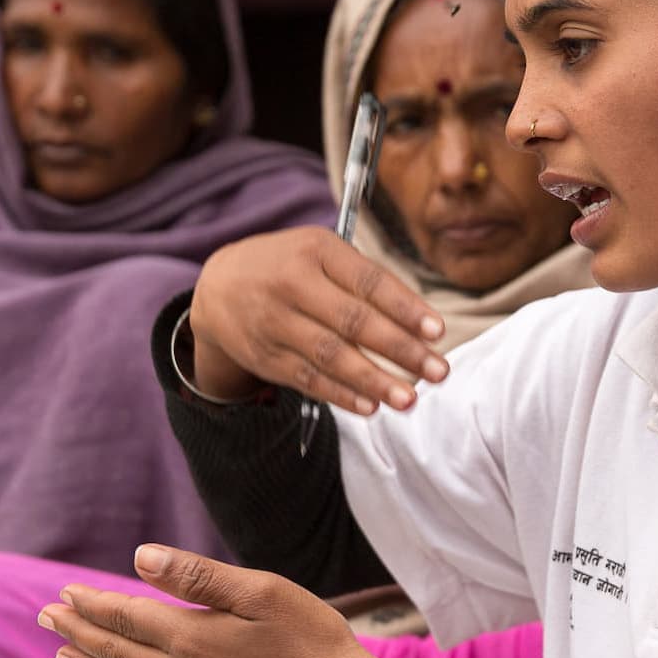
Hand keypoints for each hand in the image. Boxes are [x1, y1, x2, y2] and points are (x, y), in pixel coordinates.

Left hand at [38, 545, 456, 657]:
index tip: (63, 592)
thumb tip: (139, 558)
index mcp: (193, 637)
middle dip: (79, 631)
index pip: (127, 617)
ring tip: (63, 655)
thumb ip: (198, 577)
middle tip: (45, 617)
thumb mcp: (263, 593)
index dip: (92, 603)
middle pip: (117, 650)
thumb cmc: (314, 641)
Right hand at [189, 227, 449, 413]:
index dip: (405, 307)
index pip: (368, 281)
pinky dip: (341, 394)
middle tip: (438, 371)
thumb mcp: (319, 252)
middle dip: (401, 349)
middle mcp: (292, 285)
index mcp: (315, 251)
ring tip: (409, 398)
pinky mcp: (266, 357)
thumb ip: (363, 279)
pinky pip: (309, 379)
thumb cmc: (288, 266)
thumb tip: (418, 322)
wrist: (218, 287)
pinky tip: (371, 406)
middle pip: (353, 321)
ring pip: (331, 356)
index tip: (437, 331)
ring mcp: (275, 323)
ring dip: (374, 380)